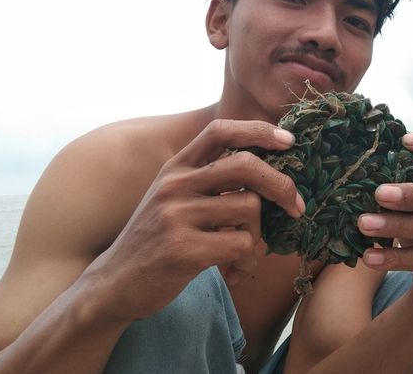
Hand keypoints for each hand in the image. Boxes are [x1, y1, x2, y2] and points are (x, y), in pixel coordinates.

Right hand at [85, 120, 303, 322]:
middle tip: (296, 206)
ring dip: (257, 236)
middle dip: (281, 185)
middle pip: (246, 165)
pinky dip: (247, 261)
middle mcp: (175, 184)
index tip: (288, 141)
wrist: (115, 283)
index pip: (220, 130)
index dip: (258, 130)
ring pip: (249, 209)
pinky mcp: (182, 248)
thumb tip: (269, 173)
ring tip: (241, 254)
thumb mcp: (174, 198)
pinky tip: (233, 272)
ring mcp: (176, 215)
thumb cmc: (157, 240)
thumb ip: (209, 181)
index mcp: (175, 167)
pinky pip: (241, 245)